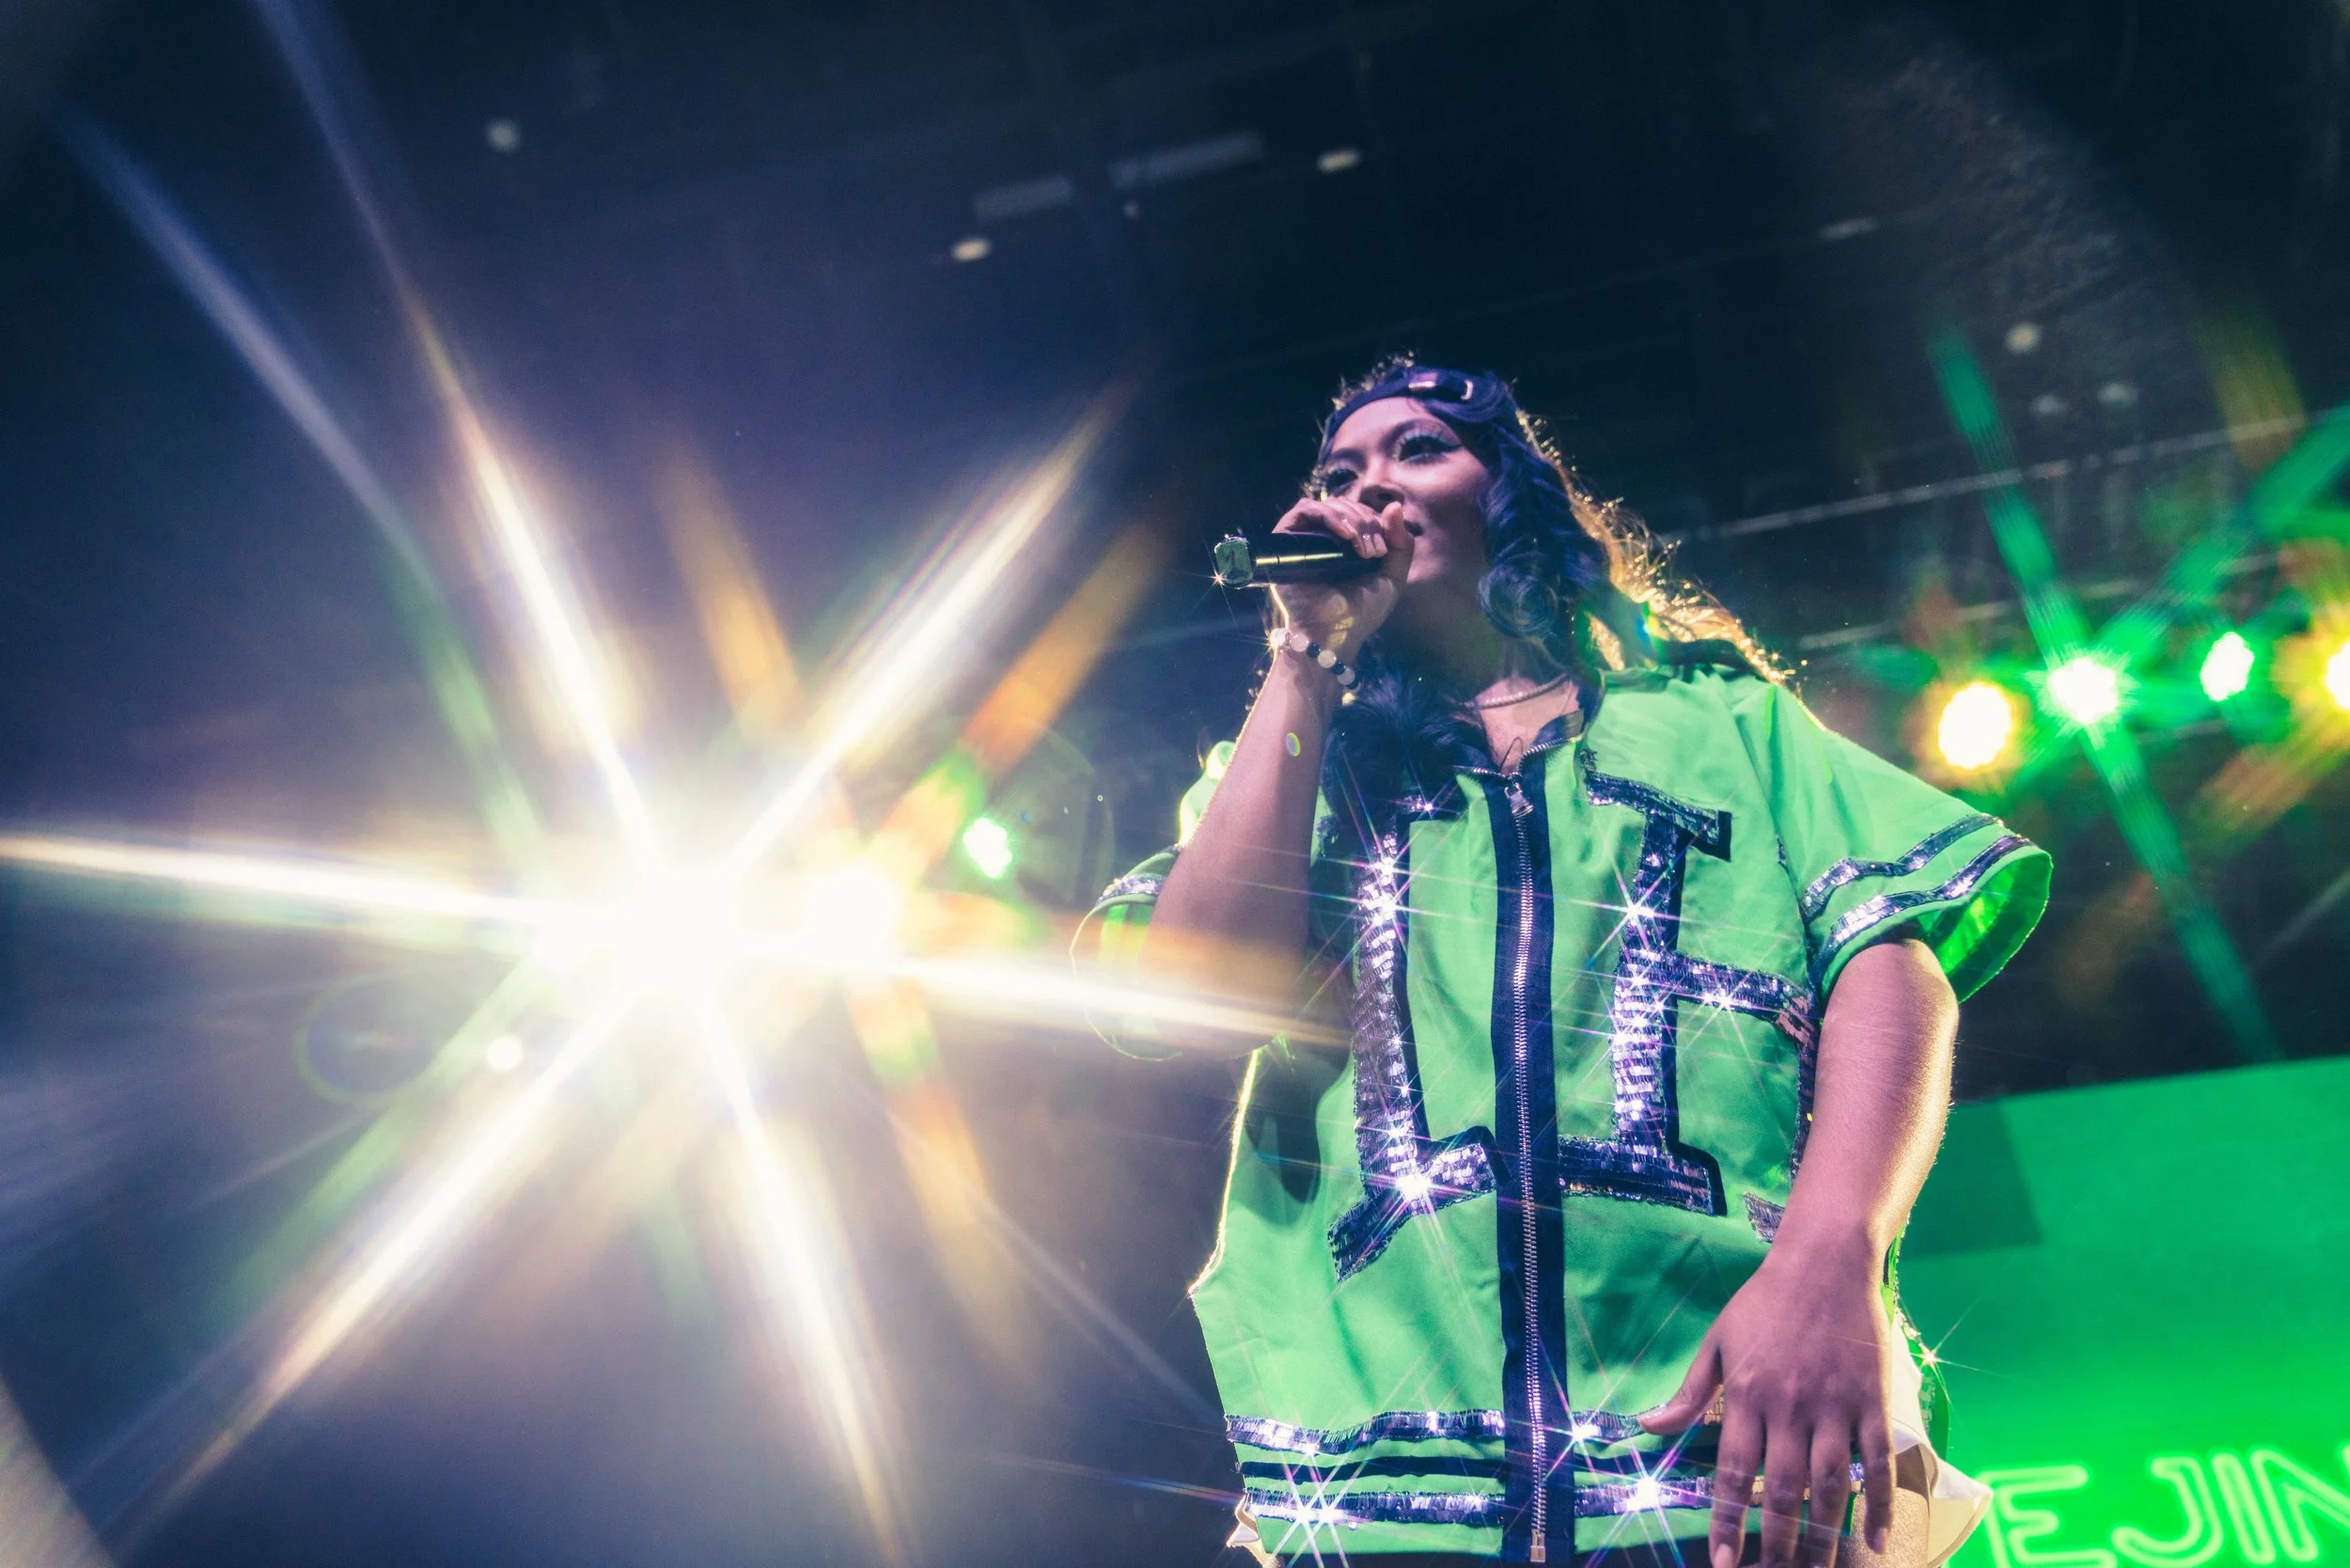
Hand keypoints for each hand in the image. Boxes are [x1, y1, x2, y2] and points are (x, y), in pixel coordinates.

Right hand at [1267, 495, 1412, 658]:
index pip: (1359, 512)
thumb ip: (1401, 543)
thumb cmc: (1361, 613)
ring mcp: (1303, 540)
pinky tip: (1346, 535)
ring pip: (1326, 505)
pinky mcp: (1285, 543)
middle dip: (1365, 522)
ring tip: (1361, 546)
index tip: (1382, 551)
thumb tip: (1395, 505)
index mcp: (1345, 545)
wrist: (1333, 635)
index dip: (1374, 521)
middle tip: (1373, 551)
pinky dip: (1328, 516)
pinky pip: (1303, 511)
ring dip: (1351, 519)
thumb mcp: (1392, 576)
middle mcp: (1322, 539)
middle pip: (1344, 506)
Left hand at [1639, 1243, 1900, 1567]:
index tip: (1724, 1562)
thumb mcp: (1717, 1339)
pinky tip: (1874, 1539)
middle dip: (1777, 1542)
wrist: (1826, 1262)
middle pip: (1783, 1489)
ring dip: (1825, 1536)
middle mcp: (1791, 1407)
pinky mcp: (1874, 1402)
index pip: (1732, 1470)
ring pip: (1831, 1485)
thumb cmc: (1765, 1300)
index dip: (1726, 1520)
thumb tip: (1647, 1428)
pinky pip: (1880, 1463)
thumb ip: (1689, 1391)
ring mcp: (1836, 1406)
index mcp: (1747, 1393)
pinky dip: (1880, 1503)